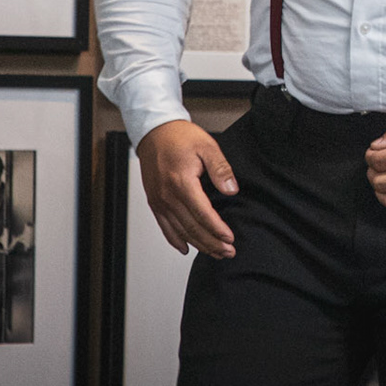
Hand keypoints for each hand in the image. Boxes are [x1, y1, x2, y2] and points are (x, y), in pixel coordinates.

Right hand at [135, 119, 237, 257]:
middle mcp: (167, 195)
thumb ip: (220, 169)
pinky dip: (175, 240)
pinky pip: (164, 227)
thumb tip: (231, 190)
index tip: (230, 239)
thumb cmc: (180, 137)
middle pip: (191, 227)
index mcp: (182, 182)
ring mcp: (159, 200)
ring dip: (198, 245)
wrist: (155, 132)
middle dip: (211, 243)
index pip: (202, 214)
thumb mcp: (207, 146)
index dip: (217, 229)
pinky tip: (186, 248)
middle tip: (228, 252)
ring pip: (179, 231)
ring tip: (215, 253)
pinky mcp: (154, 202)